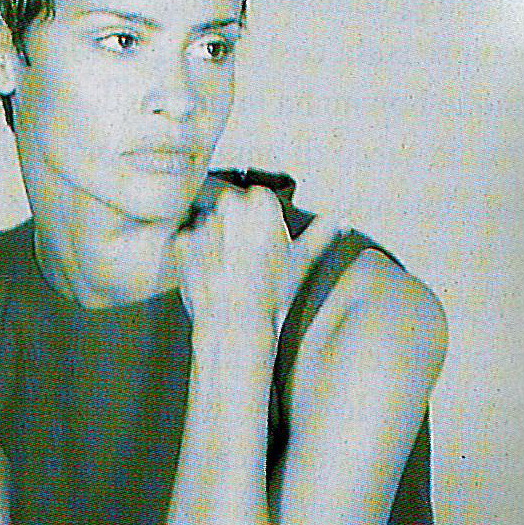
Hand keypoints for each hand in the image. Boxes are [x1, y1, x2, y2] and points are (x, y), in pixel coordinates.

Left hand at [168, 187, 342, 342]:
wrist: (237, 325)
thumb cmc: (273, 293)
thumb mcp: (301, 261)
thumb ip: (320, 234)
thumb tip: (340, 218)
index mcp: (260, 201)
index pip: (256, 199)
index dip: (258, 225)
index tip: (260, 247)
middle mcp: (230, 206)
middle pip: (229, 209)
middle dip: (233, 231)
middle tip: (242, 261)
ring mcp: (204, 223)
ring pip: (209, 227)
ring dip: (213, 245)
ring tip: (226, 273)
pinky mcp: (183, 242)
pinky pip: (188, 244)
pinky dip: (194, 260)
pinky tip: (209, 277)